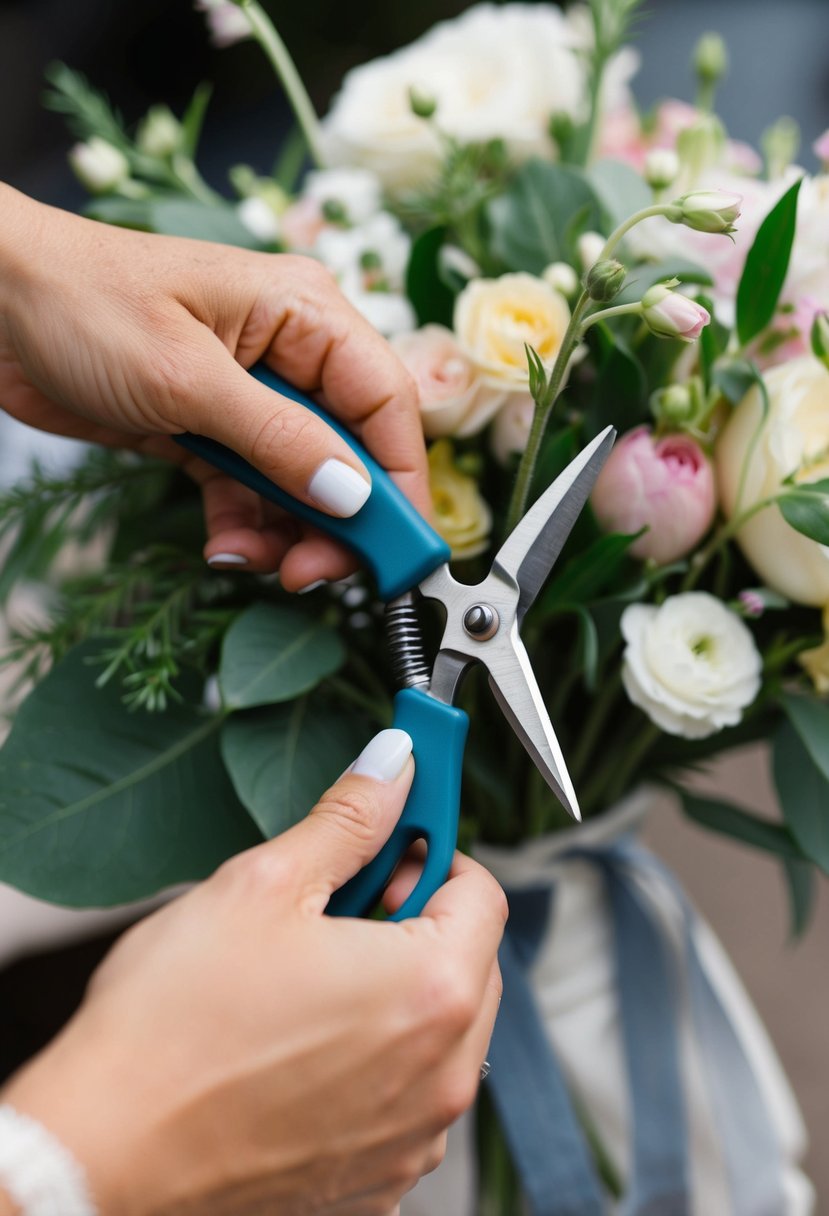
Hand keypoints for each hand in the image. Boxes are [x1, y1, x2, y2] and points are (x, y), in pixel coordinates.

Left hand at [0, 184, 428, 589]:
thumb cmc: (83, 304)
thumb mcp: (188, 379)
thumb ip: (279, 440)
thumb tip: (353, 496)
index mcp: (305, 315)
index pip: (385, 403)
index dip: (402, 480)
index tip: (402, 548)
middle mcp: (289, 355)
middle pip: (351, 452)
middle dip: (340, 520)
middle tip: (316, 572)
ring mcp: (250, 397)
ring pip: (303, 483)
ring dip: (288, 533)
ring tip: (259, 565)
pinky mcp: (210, 431)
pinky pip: (250, 491)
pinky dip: (244, 526)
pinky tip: (224, 548)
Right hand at [1, 729, 505, 1215]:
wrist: (101, 1160)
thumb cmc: (170, 1029)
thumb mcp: (263, 887)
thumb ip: (348, 820)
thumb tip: (394, 767)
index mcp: (430, 991)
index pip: (482, 892)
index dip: (434, 848)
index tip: (399, 831)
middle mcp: (442, 1075)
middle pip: (469, 962)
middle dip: (417, 918)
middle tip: (342, 900)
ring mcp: (412, 1137)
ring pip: (439, 1031)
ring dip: (396, 989)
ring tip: (310, 975)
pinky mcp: (375, 1181)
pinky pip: (406, 1096)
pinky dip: (376, 1059)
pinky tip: (302, 1043)